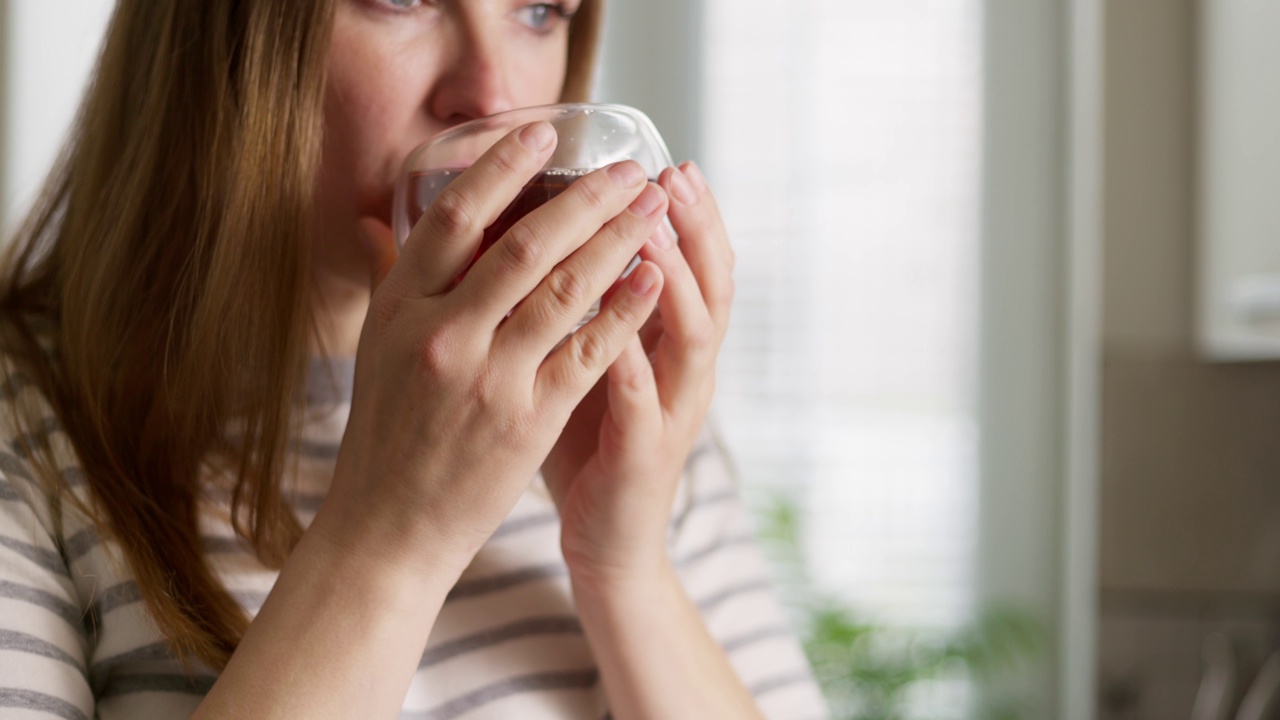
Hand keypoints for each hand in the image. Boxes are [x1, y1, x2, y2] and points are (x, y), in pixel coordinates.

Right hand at [311, 122, 669, 577]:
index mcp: (399, 309)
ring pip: (566, 289)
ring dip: (618, 239)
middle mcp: (441, 335)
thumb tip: (375, 219)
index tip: (543, 133)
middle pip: (524, 244)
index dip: (502, 168)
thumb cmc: (384, 436)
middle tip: (627, 168)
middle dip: (586, 198)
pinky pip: (588, 350)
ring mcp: (487, 378)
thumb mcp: (373, 350)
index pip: (453, 217)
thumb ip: (386, 280)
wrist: (387, 530)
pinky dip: (624, 308)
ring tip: (653, 207)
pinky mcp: (527, 419)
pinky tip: (652, 276)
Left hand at [541, 161, 733, 583]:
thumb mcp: (584, 359)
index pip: (695, 265)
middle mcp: (685, 370)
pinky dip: (631, 359)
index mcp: (669, 343)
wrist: (604, 540)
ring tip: (651, 233)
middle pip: (712, 285)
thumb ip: (567, 304)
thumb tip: (516, 239)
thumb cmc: (583, 441)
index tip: (668, 159)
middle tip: (674, 177)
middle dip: (695, 228)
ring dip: (672, 280)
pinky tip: (612, 327)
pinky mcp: (645, 454)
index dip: (690, 215)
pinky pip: (644, 400)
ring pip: (691, 335)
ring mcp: (672, 412)